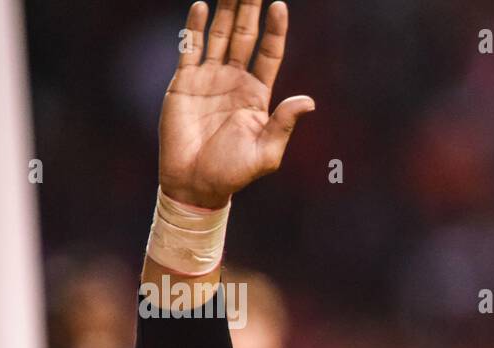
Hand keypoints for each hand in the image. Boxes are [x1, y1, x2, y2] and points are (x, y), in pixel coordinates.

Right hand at [158, 0, 313, 208]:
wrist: (196, 184)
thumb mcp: (267, 152)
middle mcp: (234, 80)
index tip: (280, 5)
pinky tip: (201, 5)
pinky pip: (190, 48)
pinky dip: (194, 27)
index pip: (269, 53)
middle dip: (248, 9)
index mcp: (257, 94)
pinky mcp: (184, 82)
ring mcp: (209, 78)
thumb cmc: (234, 173)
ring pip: (218, 35)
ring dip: (223, 10)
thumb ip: (285, 124)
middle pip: (243, 36)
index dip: (275, 30)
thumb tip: (309, 101)